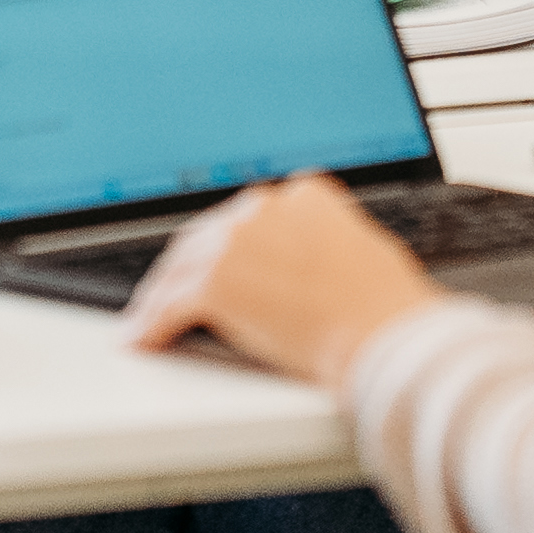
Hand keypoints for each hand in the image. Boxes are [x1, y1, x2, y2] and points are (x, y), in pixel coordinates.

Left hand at [119, 175, 444, 385]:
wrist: (386, 337)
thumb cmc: (387, 310)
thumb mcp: (362, 251)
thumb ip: (323, 244)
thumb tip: (306, 264)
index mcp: (303, 194)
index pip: (246, 218)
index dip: (225, 245)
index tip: (216, 261)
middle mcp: (264, 208)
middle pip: (205, 236)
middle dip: (187, 267)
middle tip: (171, 291)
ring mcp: (235, 242)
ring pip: (180, 269)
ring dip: (161, 295)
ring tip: (148, 318)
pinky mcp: (215, 283)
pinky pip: (171, 305)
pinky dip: (153, 324)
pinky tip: (146, 338)